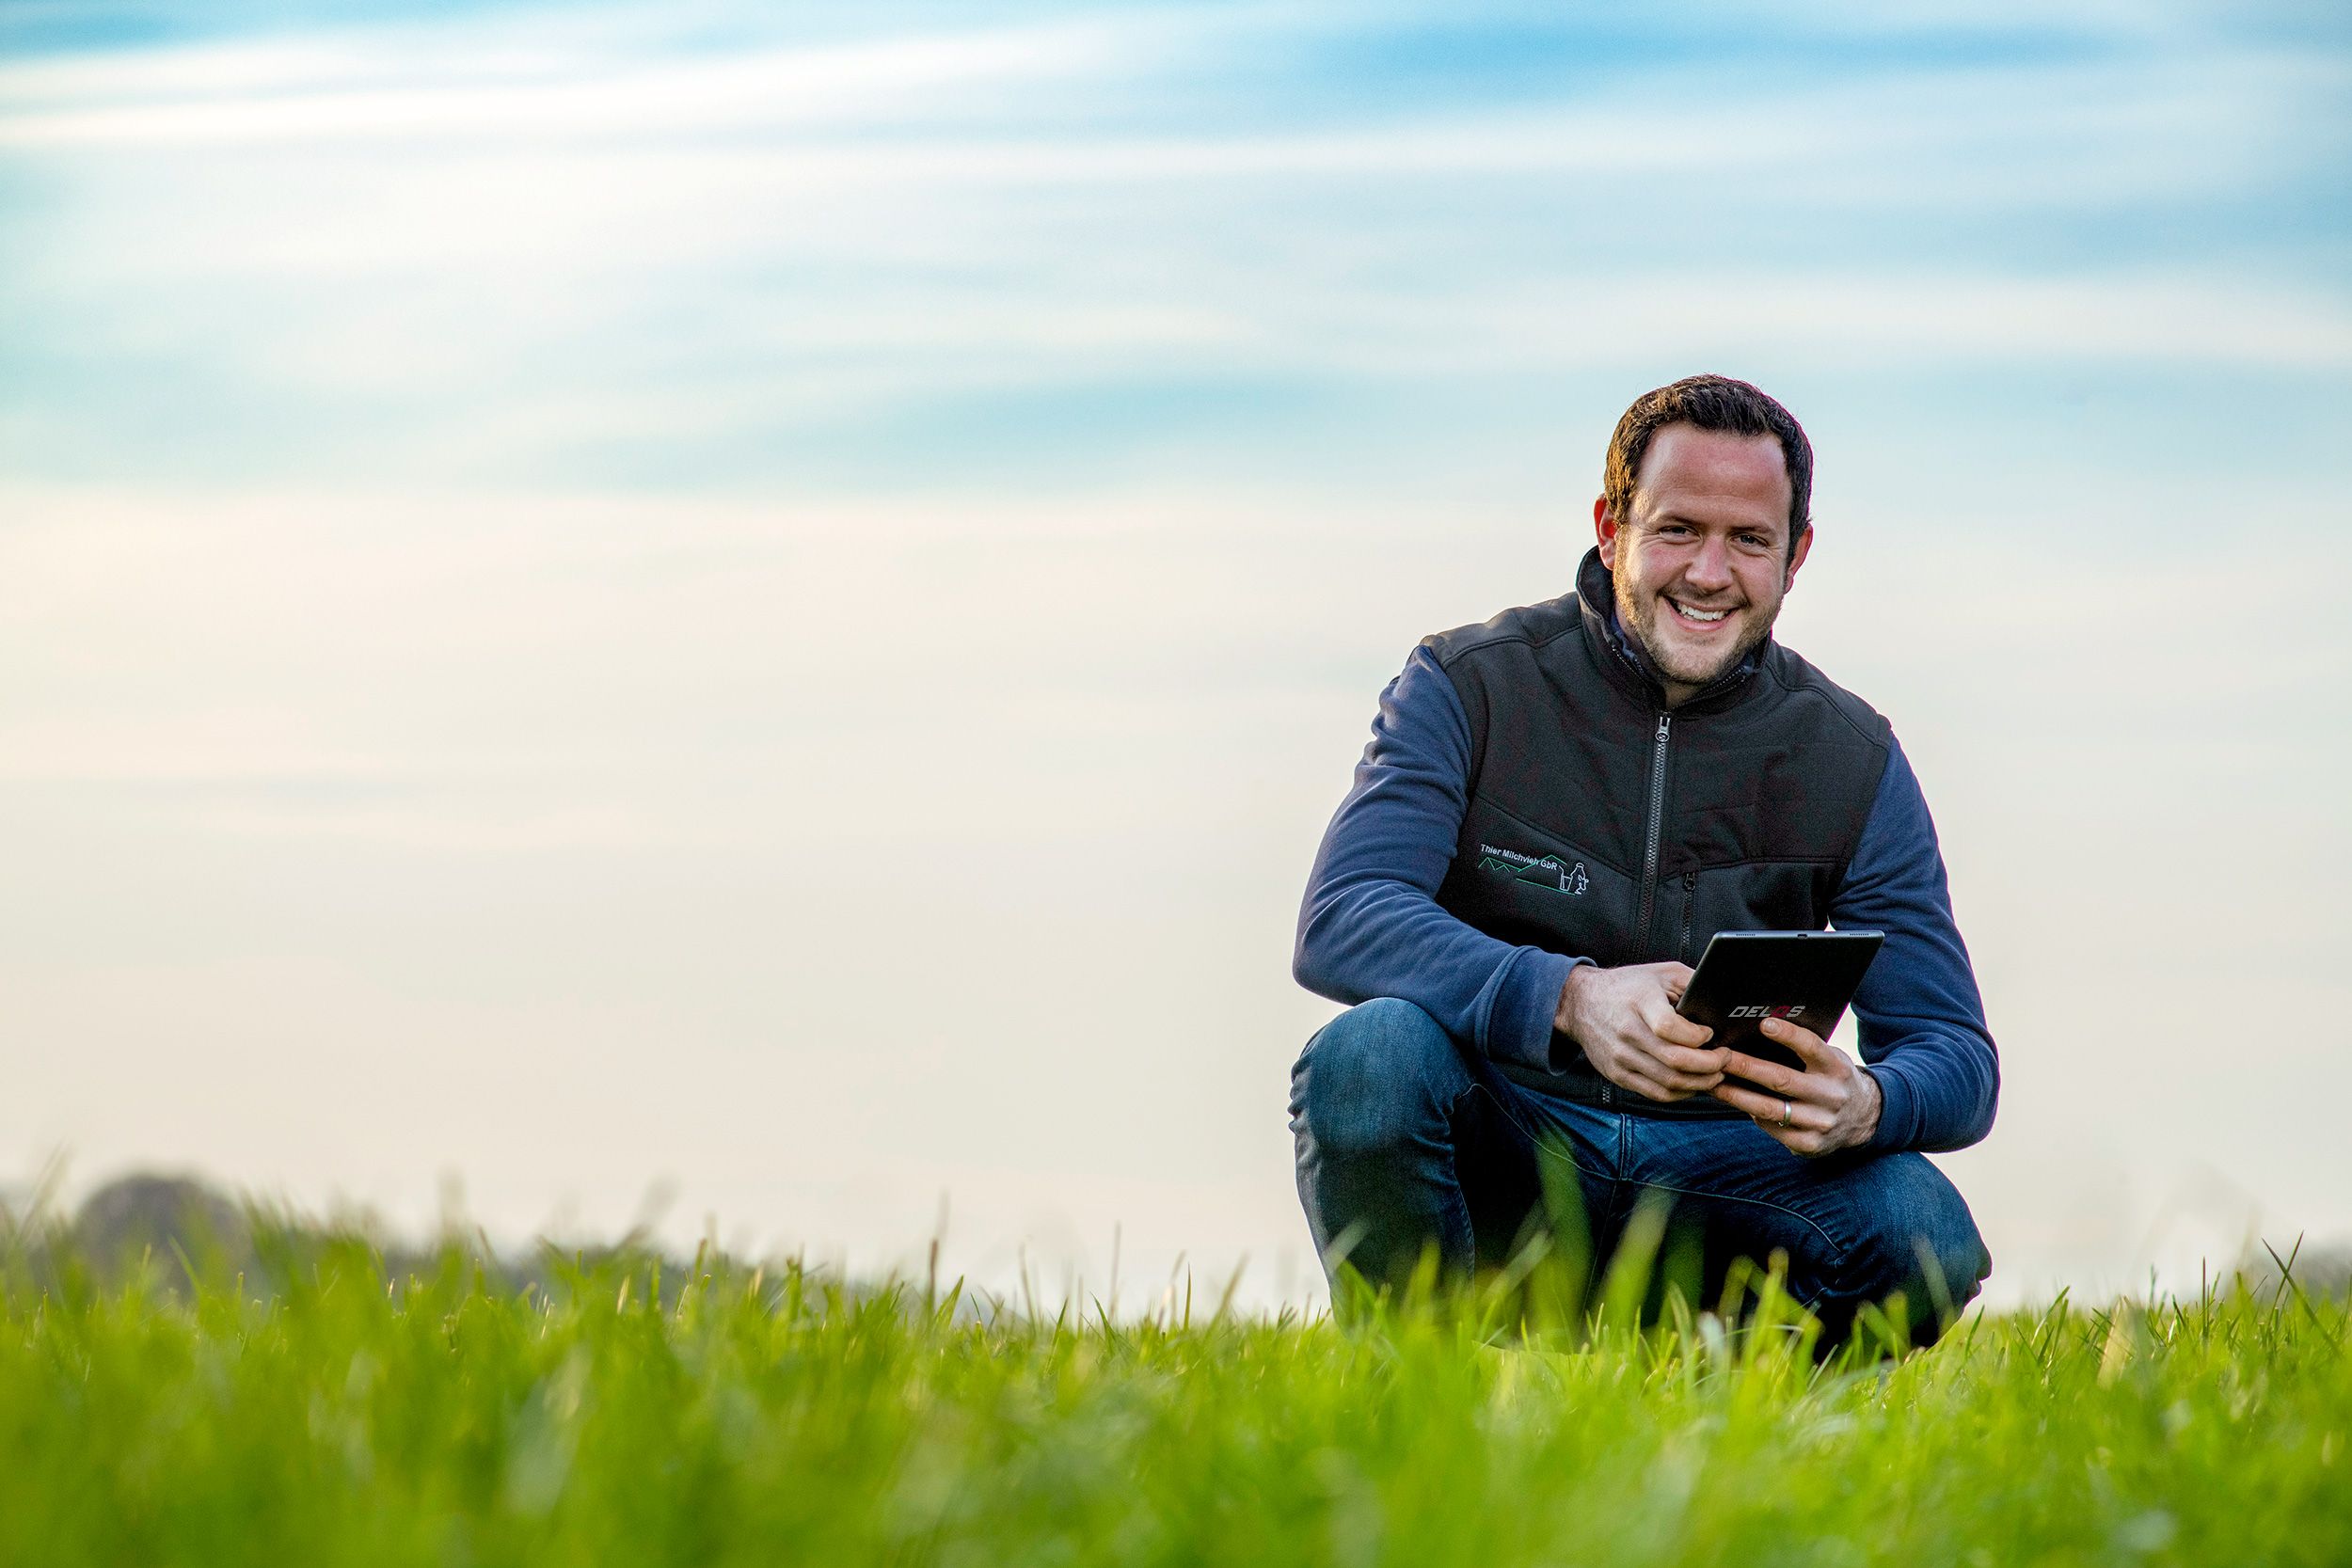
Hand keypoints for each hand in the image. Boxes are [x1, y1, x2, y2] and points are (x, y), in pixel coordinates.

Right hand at [1554, 961, 1726, 1102]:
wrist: (1581, 1003)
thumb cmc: (1627, 986)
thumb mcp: (1661, 972)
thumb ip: (1692, 983)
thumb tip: (1723, 1001)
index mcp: (1639, 1001)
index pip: (1670, 1028)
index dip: (1698, 1036)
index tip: (1710, 1033)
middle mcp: (1627, 1031)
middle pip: (1675, 1061)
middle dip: (1711, 1065)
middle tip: (1724, 1058)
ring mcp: (1620, 1057)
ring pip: (1669, 1083)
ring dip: (1701, 1083)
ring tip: (1715, 1073)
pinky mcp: (1617, 1074)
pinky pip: (1656, 1093)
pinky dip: (1681, 1093)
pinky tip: (1693, 1083)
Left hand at [1709, 1017, 1882, 1156]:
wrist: (1864, 1117)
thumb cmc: (1833, 1078)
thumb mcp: (1830, 1058)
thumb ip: (1804, 1049)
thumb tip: (1757, 1030)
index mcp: (1836, 1068)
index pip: (1812, 1047)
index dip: (1789, 1035)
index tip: (1764, 1024)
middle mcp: (1831, 1095)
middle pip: (1781, 1079)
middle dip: (1745, 1067)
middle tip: (1719, 1057)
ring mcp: (1821, 1122)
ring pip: (1770, 1109)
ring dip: (1737, 1096)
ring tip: (1714, 1084)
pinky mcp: (1810, 1144)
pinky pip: (1772, 1128)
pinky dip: (1753, 1115)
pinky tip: (1737, 1104)